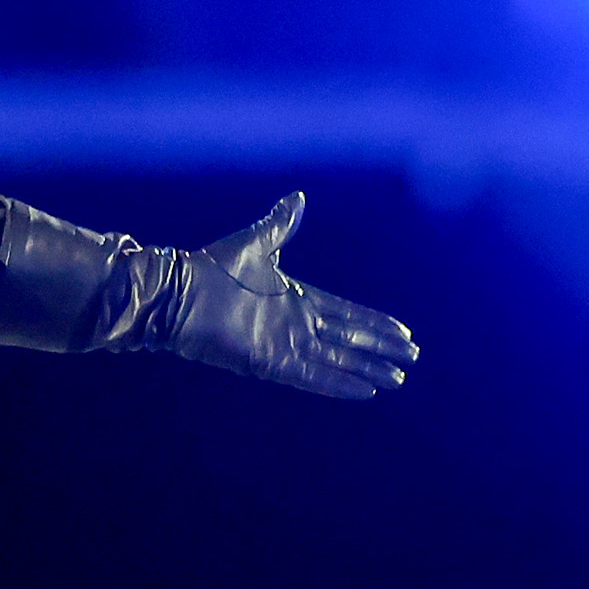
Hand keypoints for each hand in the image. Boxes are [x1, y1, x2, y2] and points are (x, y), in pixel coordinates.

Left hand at [151, 192, 416, 399]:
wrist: (177, 293)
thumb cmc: (209, 268)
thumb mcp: (253, 243)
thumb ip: (279, 226)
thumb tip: (298, 197)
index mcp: (295, 299)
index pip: (346, 313)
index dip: (374, 323)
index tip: (402, 331)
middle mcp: (295, 325)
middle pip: (348, 340)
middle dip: (380, 350)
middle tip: (411, 361)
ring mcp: (284, 345)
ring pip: (336, 361)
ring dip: (366, 370)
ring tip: (397, 380)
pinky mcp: (269, 362)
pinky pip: (311, 376)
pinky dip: (338, 383)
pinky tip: (365, 391)